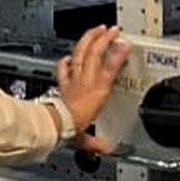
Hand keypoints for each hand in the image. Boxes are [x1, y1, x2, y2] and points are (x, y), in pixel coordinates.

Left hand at [55, 23, 129, 154]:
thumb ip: (97, 143)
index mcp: (97, 92)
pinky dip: (66, 60)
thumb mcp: (87, 138)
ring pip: (81, 53)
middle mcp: (86, 82)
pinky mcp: (63, 83)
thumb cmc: (72, 128)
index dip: (118, 54)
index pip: (111, 68)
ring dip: (88, 40)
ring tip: (96, 31)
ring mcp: (73, 80)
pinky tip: (68, 55)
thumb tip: (107, 150)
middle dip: (104, 39)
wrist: (54, 125)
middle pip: (95, 53)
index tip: (125, 44)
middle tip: (112, 30)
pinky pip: (64, 67)